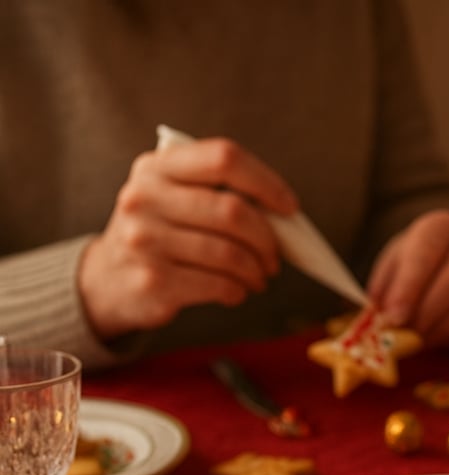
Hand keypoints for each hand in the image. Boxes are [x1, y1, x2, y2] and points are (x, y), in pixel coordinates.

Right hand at [79, 138, 297, 339]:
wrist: (107, 280)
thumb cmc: (160, 235)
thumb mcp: (174, 199)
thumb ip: (218, 194)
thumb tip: (284, 218)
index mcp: (156, 167)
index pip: (224, 158)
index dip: (266, 182)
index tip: (289, 207)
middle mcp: (144, 197)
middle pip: (232, 211)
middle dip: (267, 239)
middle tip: (275, 258)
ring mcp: (143, 240)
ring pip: (230, 253)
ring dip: (256, 270)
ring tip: (259, 277)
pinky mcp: (152, 280)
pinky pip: (219, 285)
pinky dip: (238, 290)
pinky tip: (236, 291)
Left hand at [367, 209, 448, 347]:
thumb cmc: (416, 263)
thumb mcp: (393, 266)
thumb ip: (385, 290)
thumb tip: (382, 322)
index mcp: (442, 225)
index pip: (427, 254)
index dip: (409, 289)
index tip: (394, 318)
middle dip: (427, 315)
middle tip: (406, 338)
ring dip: (441, 330)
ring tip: (418, 341)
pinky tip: (441, 336)